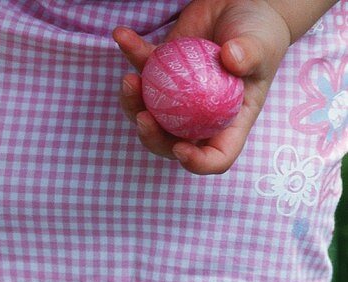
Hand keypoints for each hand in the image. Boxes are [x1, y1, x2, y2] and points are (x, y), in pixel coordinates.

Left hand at [113, 0, 291, 173]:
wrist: (243, 3)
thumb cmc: (259, 31)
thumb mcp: (262, 44)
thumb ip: (251, 54)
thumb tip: (232, 58)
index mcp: (229, 122)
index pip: (216, 157)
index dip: (197, 163)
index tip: (181, 148)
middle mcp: (199, 118)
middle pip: (170, 143)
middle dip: (152, 137)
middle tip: (143, 117)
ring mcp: (177, 98)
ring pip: (148, 114)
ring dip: (132, 102)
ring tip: (129, 79)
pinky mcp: (163, 70)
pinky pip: (142, 68)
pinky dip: (131, 52)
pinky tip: (122, 36)